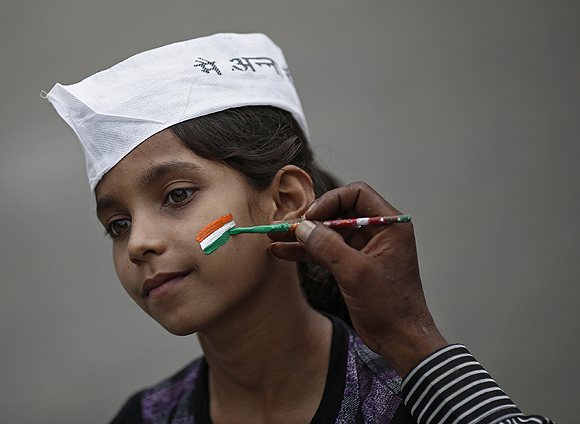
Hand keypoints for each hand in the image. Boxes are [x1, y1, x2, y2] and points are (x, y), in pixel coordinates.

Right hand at [269, 182, 446, 376]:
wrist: (399, 339)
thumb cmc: (391, 306)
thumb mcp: (356, 273)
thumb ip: (328, 247)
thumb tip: (303, 227)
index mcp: (389, 225)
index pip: (357, 194)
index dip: (331, 201)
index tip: (311, 217)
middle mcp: (378, 232)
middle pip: (339, 211)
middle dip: (311, 219)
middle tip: (285, 225)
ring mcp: (364, 248)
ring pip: (329, 232)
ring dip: (303, 235)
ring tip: (275, 234)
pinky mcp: (352, 264)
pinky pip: (326, 251)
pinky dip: (306, 251)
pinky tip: (284, 251)